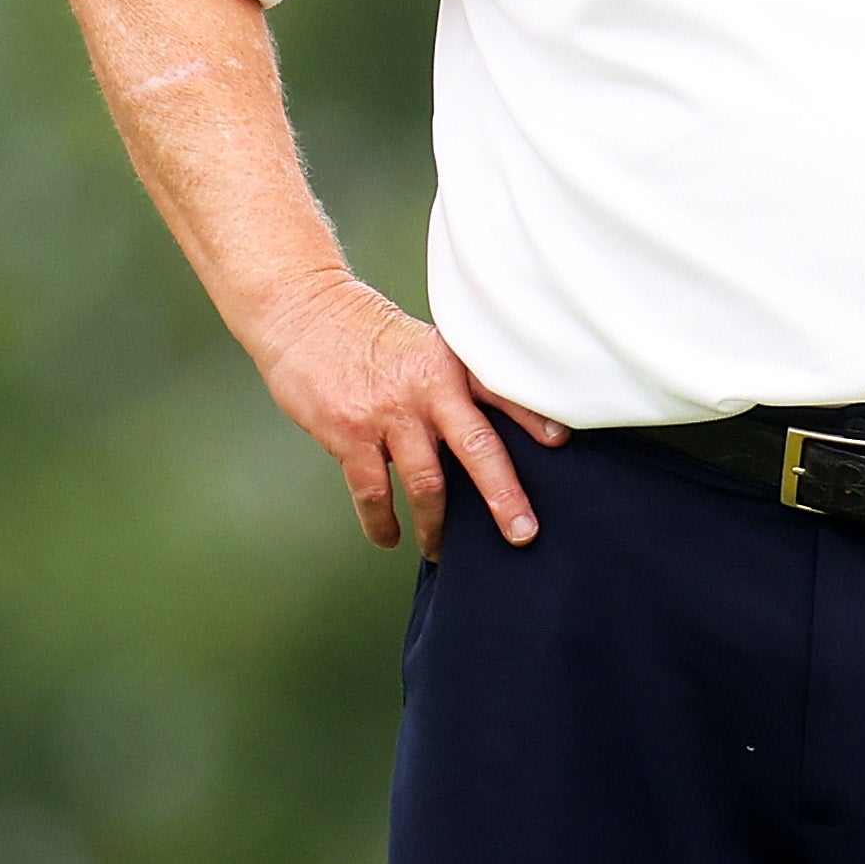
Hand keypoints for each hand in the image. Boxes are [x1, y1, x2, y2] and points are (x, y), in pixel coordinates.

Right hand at [262, 276, 560, 557]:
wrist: (303, 312)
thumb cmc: (368, 334)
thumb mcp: (425, 346)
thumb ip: (458, 385)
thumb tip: (494, 435)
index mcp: (451, 364)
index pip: (502, 391)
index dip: (533, 417)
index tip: (561, 443)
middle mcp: (427, 388)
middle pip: (476, 447)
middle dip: (503, 495)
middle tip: (523, 533)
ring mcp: (388, 412)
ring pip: (427, 483)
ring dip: (438, 526)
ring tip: (441, 551)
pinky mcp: (350, 433)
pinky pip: (373, 492)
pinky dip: (382, 523)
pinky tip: (389, 536)